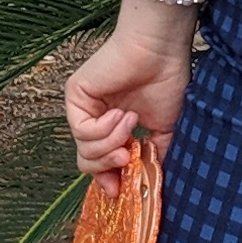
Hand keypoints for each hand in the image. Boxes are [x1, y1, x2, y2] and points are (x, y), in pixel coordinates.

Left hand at [66, 2, 195, 181]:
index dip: (109, 180)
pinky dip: (104, 130)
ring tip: (131, 122)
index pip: (101, 163)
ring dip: (111, 142)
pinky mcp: (75, 96)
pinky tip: (121, 115)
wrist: (160, 50)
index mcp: (115, 126)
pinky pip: (82, 131)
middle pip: (88, 162)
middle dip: (107, 167)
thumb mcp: (164, 130)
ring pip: (85, 151)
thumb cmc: (166, 80)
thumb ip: (152, 157)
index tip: (121, 192)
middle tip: (126, 158)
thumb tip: (143, 186)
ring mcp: (84, 108)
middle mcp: (96, 118)